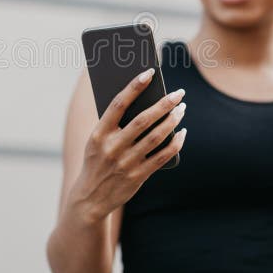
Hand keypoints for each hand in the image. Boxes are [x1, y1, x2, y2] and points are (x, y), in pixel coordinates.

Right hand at [70, 68, 186, 223]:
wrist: (90, 199)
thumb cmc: (97, 161)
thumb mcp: (96, 141)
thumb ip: (114, 124)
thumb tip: (144, 101)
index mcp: (98, 134)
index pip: (118, 104)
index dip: (134, 87)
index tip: (150, 72)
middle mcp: (112, 147)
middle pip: (143, 120)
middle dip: (163, 104)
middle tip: (178, 93)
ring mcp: (125, 163)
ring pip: (156, 137)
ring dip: (172, 121)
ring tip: (182, 109)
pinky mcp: (137, 177)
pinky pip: (162, 156)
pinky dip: (175, 143)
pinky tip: (182, 133)